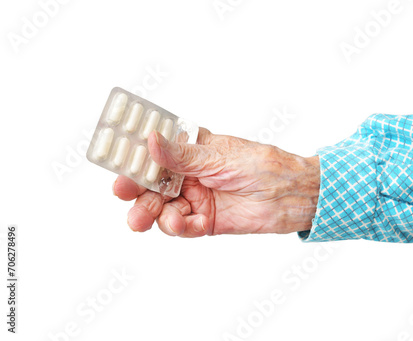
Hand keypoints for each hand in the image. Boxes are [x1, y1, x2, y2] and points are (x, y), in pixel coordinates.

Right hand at [112, 128, 319, 236]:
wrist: (293, 195)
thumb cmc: (263, 165)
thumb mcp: (220, 157)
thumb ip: (183, 156)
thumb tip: (150, 140)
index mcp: (193, 150)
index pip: (156, 153)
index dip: (136, 160)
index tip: (118, 170)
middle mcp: (191, 174)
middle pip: (153, 184)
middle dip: (137, 193)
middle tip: (127, 202)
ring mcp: (197, 198)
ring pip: (163, 208)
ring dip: (153, 215)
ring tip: (153, 221)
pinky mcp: (206, 221)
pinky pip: (183, 226)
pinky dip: (180, 227)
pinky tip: (186, 224)